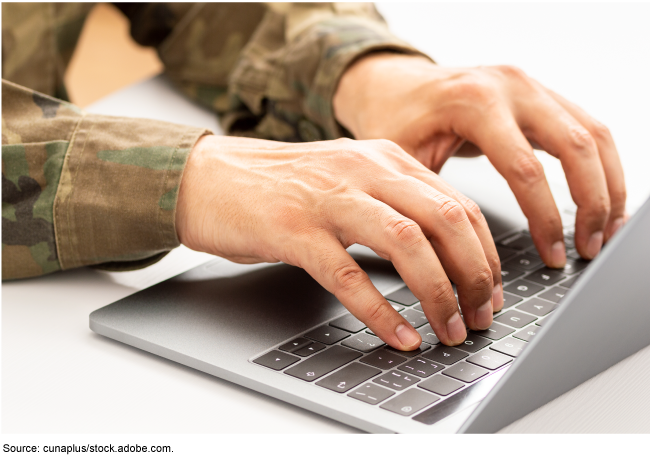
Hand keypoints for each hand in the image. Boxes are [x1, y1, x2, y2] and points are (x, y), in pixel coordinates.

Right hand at [176, 135, 504, 348]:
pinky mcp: (293, 229)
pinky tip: (399, 335)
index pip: (457, 204)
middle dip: (474, 276)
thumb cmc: (280, 184)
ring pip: (407, 244)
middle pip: (444, 221)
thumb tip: (443, 251)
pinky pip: (349, 275)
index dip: (485, 253)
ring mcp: (328, 199)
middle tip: (480, 316)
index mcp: (383, 158)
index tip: (491, 290)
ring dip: (438, 294)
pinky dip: (381, 311)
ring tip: (449, 330)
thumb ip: (392, 200)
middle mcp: (363, 170)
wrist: (210, 176)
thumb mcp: (347, 177)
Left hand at [334, 54, 627, 266]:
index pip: (524, 168)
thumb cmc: (396, 118)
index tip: (553, 254)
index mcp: (474, 102)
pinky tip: (602, 198)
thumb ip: (427, 197)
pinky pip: (587, 128)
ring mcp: (530, 86)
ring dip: (607, 185)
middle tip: (589, 247)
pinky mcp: (540, 95)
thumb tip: (448, 258)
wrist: (399, 84)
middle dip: (591, 203)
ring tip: (606, 229)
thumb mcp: (399, 158)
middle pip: (575, 146)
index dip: (544, 218)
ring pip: (593, 134)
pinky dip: (601, 166)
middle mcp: (510, 86)